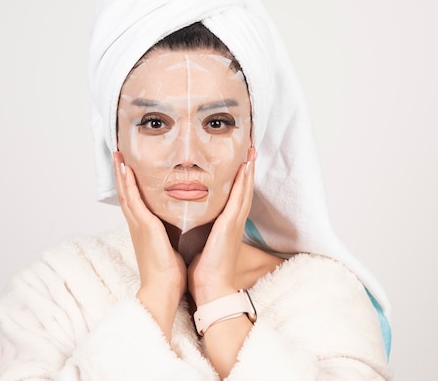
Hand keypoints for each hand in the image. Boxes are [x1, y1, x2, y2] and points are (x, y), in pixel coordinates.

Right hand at [113, 151, 185, 339]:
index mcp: (145, 230)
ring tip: (118, 155)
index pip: (135, 202)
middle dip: (122, 175)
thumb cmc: (169, 274)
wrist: (162, 290)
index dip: (131, 185)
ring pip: (126, 193)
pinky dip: (128, 183)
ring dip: (121, 173)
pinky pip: (133, 199)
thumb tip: (185, 226)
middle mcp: (138, 225)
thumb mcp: (172, 247)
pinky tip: (126, 169)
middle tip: (119, 155)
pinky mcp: (144, 226)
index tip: (129, 169)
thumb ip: (174, 234)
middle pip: (126, 194)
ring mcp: (138, 225)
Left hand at [188, 147, 255, 305]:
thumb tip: (187, 220)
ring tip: (251, 152)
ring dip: (249, 171)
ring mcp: (234, 223)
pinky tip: (245, 168)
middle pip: (243, 190)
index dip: (238, 179)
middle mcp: (234, 222)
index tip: (240, 162)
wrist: (210, 289)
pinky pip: (239, 200)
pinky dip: (243, 183)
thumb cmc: (204, 270)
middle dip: (247, 170)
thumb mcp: (200, 243)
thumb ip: (199, 229)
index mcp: (226, 226)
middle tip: (250, 149)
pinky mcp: (230, 226)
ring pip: (244, 191)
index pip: (234, 197)